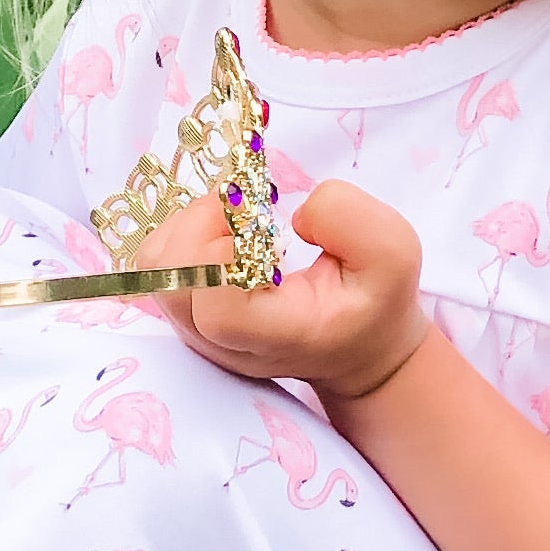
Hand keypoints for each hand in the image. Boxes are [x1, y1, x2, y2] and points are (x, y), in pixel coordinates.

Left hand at [147, 180, 431, 405]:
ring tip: (233, 217)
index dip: (223, 254)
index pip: (218, 310)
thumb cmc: (375, 297)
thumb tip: (291, 212)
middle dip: (199, 224)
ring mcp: (201, 337)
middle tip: (242, 204)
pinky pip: (156, 271)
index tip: (259, 222)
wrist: (360, 345)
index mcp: (282, 335)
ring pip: (154, 273)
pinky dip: (180, 236)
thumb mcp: (394, 251)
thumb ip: (349, 219)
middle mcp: (229, 346)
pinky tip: (221, 231)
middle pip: (171, 284)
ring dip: (185, 226)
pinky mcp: (188, 320)